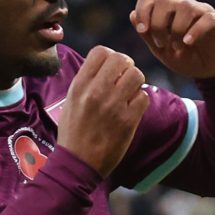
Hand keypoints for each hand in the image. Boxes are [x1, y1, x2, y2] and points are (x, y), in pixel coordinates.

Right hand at [55, 46, 149, 178]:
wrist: (77, 163)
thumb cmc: (73, 132)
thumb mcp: (71, 101)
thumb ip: (86, 81)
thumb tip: (104, 65)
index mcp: (80, 85)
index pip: (101, 51)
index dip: (110, 56)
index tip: (111, 69)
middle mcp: (96, 92)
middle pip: (122, 59)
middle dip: (126, 66)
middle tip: (124, 79)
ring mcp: (113, 106)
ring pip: (136, 75)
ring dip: (135, 83)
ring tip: (128, 94)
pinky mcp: (128, 121)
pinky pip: (143, 97)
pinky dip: (140, 101)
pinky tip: (131, 109)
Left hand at [130, 0, 214, 78]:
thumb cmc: (189, 59)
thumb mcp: (163, 52)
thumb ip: (148, 35)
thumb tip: (132, 15)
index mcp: (168, 12)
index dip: (142, 10)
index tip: (142, 30)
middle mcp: (184, 7)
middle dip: (158, 23)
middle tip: (161, 43)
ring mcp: (202, 12)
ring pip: (185, 7)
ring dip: (177, 30)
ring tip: (177, 48)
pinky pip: (207, 18)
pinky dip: (195, 31)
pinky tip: (188, 43)